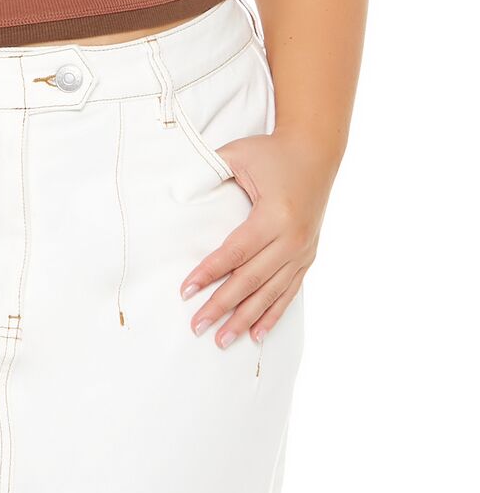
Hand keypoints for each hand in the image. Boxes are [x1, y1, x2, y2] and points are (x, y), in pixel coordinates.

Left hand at [179, 124, 337, 347]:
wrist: (316, 152)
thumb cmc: (271, 152)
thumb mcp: (237, 154)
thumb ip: (208, 171)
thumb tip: (177, 192)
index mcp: (275, 215)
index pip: (235, 252)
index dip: (210, 273)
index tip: (186, 290)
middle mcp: (292, 238)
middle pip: (251, 279)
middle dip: (222, 305)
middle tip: (197, 326)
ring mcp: (303, 250)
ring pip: (270, 292)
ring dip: (245, 318)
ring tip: (222, 340)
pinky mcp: (307, 256)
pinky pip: (289, 291)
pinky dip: (273, 314)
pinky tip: (256, 334)